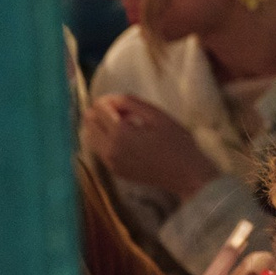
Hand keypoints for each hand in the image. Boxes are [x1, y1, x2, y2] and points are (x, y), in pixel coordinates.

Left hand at [83, 95, 218, 198]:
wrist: (187, 176)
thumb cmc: (178, 144)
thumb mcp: (158, 115)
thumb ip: (131, 102)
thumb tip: (111, 98)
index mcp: (120, 133)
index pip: (99, 108)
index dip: (111, 100)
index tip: (126, 104)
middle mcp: (110, 149)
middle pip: (89, 122)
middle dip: (103, 113)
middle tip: (126, 114)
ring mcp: (110, 162)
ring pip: (90, 136)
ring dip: (102, 127)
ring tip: (126, 127)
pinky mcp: (115, 171)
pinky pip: (100, 150)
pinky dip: (107, 141)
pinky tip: (128, 141)